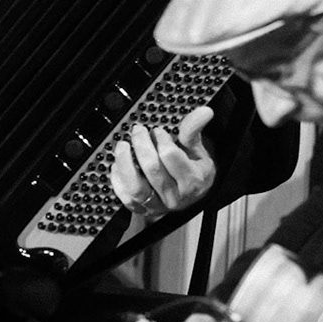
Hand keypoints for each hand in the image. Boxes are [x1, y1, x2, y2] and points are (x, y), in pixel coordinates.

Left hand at [111, 105, 216, 221]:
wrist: (191, 196)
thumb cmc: (194, 171)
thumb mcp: (199, 151)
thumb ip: (194, 131)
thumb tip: (204, 111)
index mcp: (192, 181)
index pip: (170, 156)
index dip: (161, 139)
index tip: (158, 131)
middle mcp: (175, 196)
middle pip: (152, 169)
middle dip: (141, 145)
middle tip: (138, 131)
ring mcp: (158, 205)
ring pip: (136, 187)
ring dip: (125, 162)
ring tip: (123, 145)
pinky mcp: (142, 210)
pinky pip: (125, 197)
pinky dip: (118, 180)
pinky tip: (118, 166)